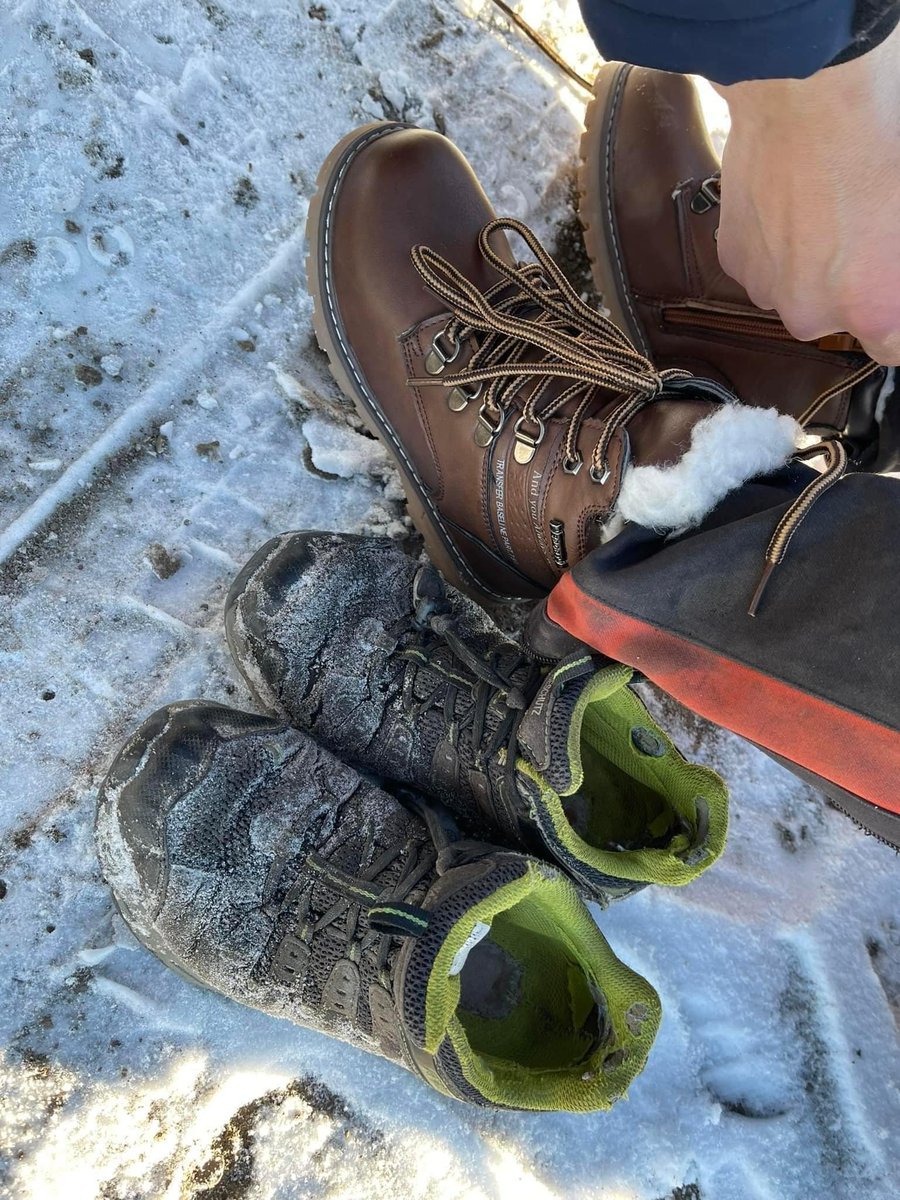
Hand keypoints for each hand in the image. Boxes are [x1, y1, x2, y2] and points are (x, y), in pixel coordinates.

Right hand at [713, 22, 899, 364]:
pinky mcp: (732, 257)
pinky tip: (789, 201)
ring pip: (794, 291)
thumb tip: (888, 264)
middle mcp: (812, 313)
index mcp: (873, 309)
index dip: (896, 318)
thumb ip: (897, 264)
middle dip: (848, 286)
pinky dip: (773, 244)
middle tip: (862, 233)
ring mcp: (766, 287)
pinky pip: (760, 265)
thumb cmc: (881, 138)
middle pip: (837, 318)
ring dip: (806, 265)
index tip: (890, 292)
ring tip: (821, 209)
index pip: (893, 349)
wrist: (807, 94)